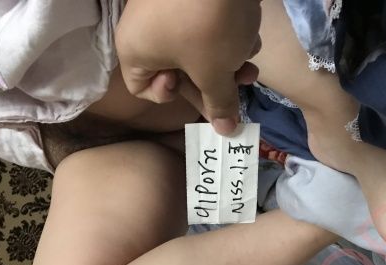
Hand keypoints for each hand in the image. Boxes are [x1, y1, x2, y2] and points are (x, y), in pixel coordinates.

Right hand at [115, 0, 261, 134]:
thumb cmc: (206, 26)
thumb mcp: (215, 72)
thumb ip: (219, 104)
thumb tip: (225, 132)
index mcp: (135, 50)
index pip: (143, 89)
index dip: (172, 96)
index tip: (197, 90)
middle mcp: (145, 29)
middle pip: (178, 71)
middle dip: (212, 81)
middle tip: (238, 86)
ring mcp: (167, 7)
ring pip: (197, 49)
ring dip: (226, 61)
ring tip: (249, 62)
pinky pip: (205, 25)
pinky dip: (226, 34)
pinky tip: (249, 35)